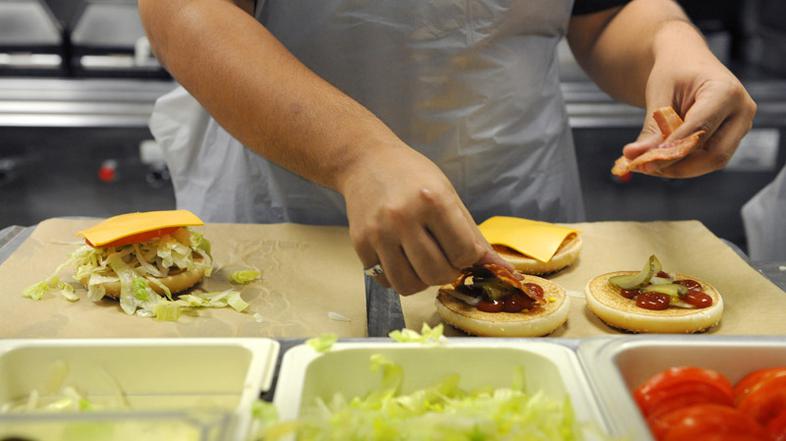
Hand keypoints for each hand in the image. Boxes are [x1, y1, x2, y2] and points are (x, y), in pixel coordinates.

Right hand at [340, 142, 509, 294]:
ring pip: (408, 286)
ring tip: (422, 263)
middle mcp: (403, 218)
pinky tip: (401, 259)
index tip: (461, 249)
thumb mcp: (447, 194)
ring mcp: (378, 233)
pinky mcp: (360, 243)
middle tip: (444, 259)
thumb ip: (472, 234)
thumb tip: (502, 269)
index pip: (464, 253)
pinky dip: (398, 277)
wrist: (365, 160)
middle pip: (437, 274)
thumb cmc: (412, 175)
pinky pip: (385, 281)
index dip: (467, 258)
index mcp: (433, 201)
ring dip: (422, 281)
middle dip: (447, 273)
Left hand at [623, 33, 756, 177]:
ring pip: (712, 161)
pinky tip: (659, 159)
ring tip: (647, 163)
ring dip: (678, 168)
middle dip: (677, 166)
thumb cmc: (673, 71)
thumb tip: (634, 156)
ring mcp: (740, 126)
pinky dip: (683, 163)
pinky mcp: (732, 137)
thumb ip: (652, 127)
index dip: (671, 150)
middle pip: (714, 155)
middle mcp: (741, 111)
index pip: (699, 130)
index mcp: (726, 92)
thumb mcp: (658, 94)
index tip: (643, 161)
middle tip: (643, 167)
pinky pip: (708, 158)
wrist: (687, 60)